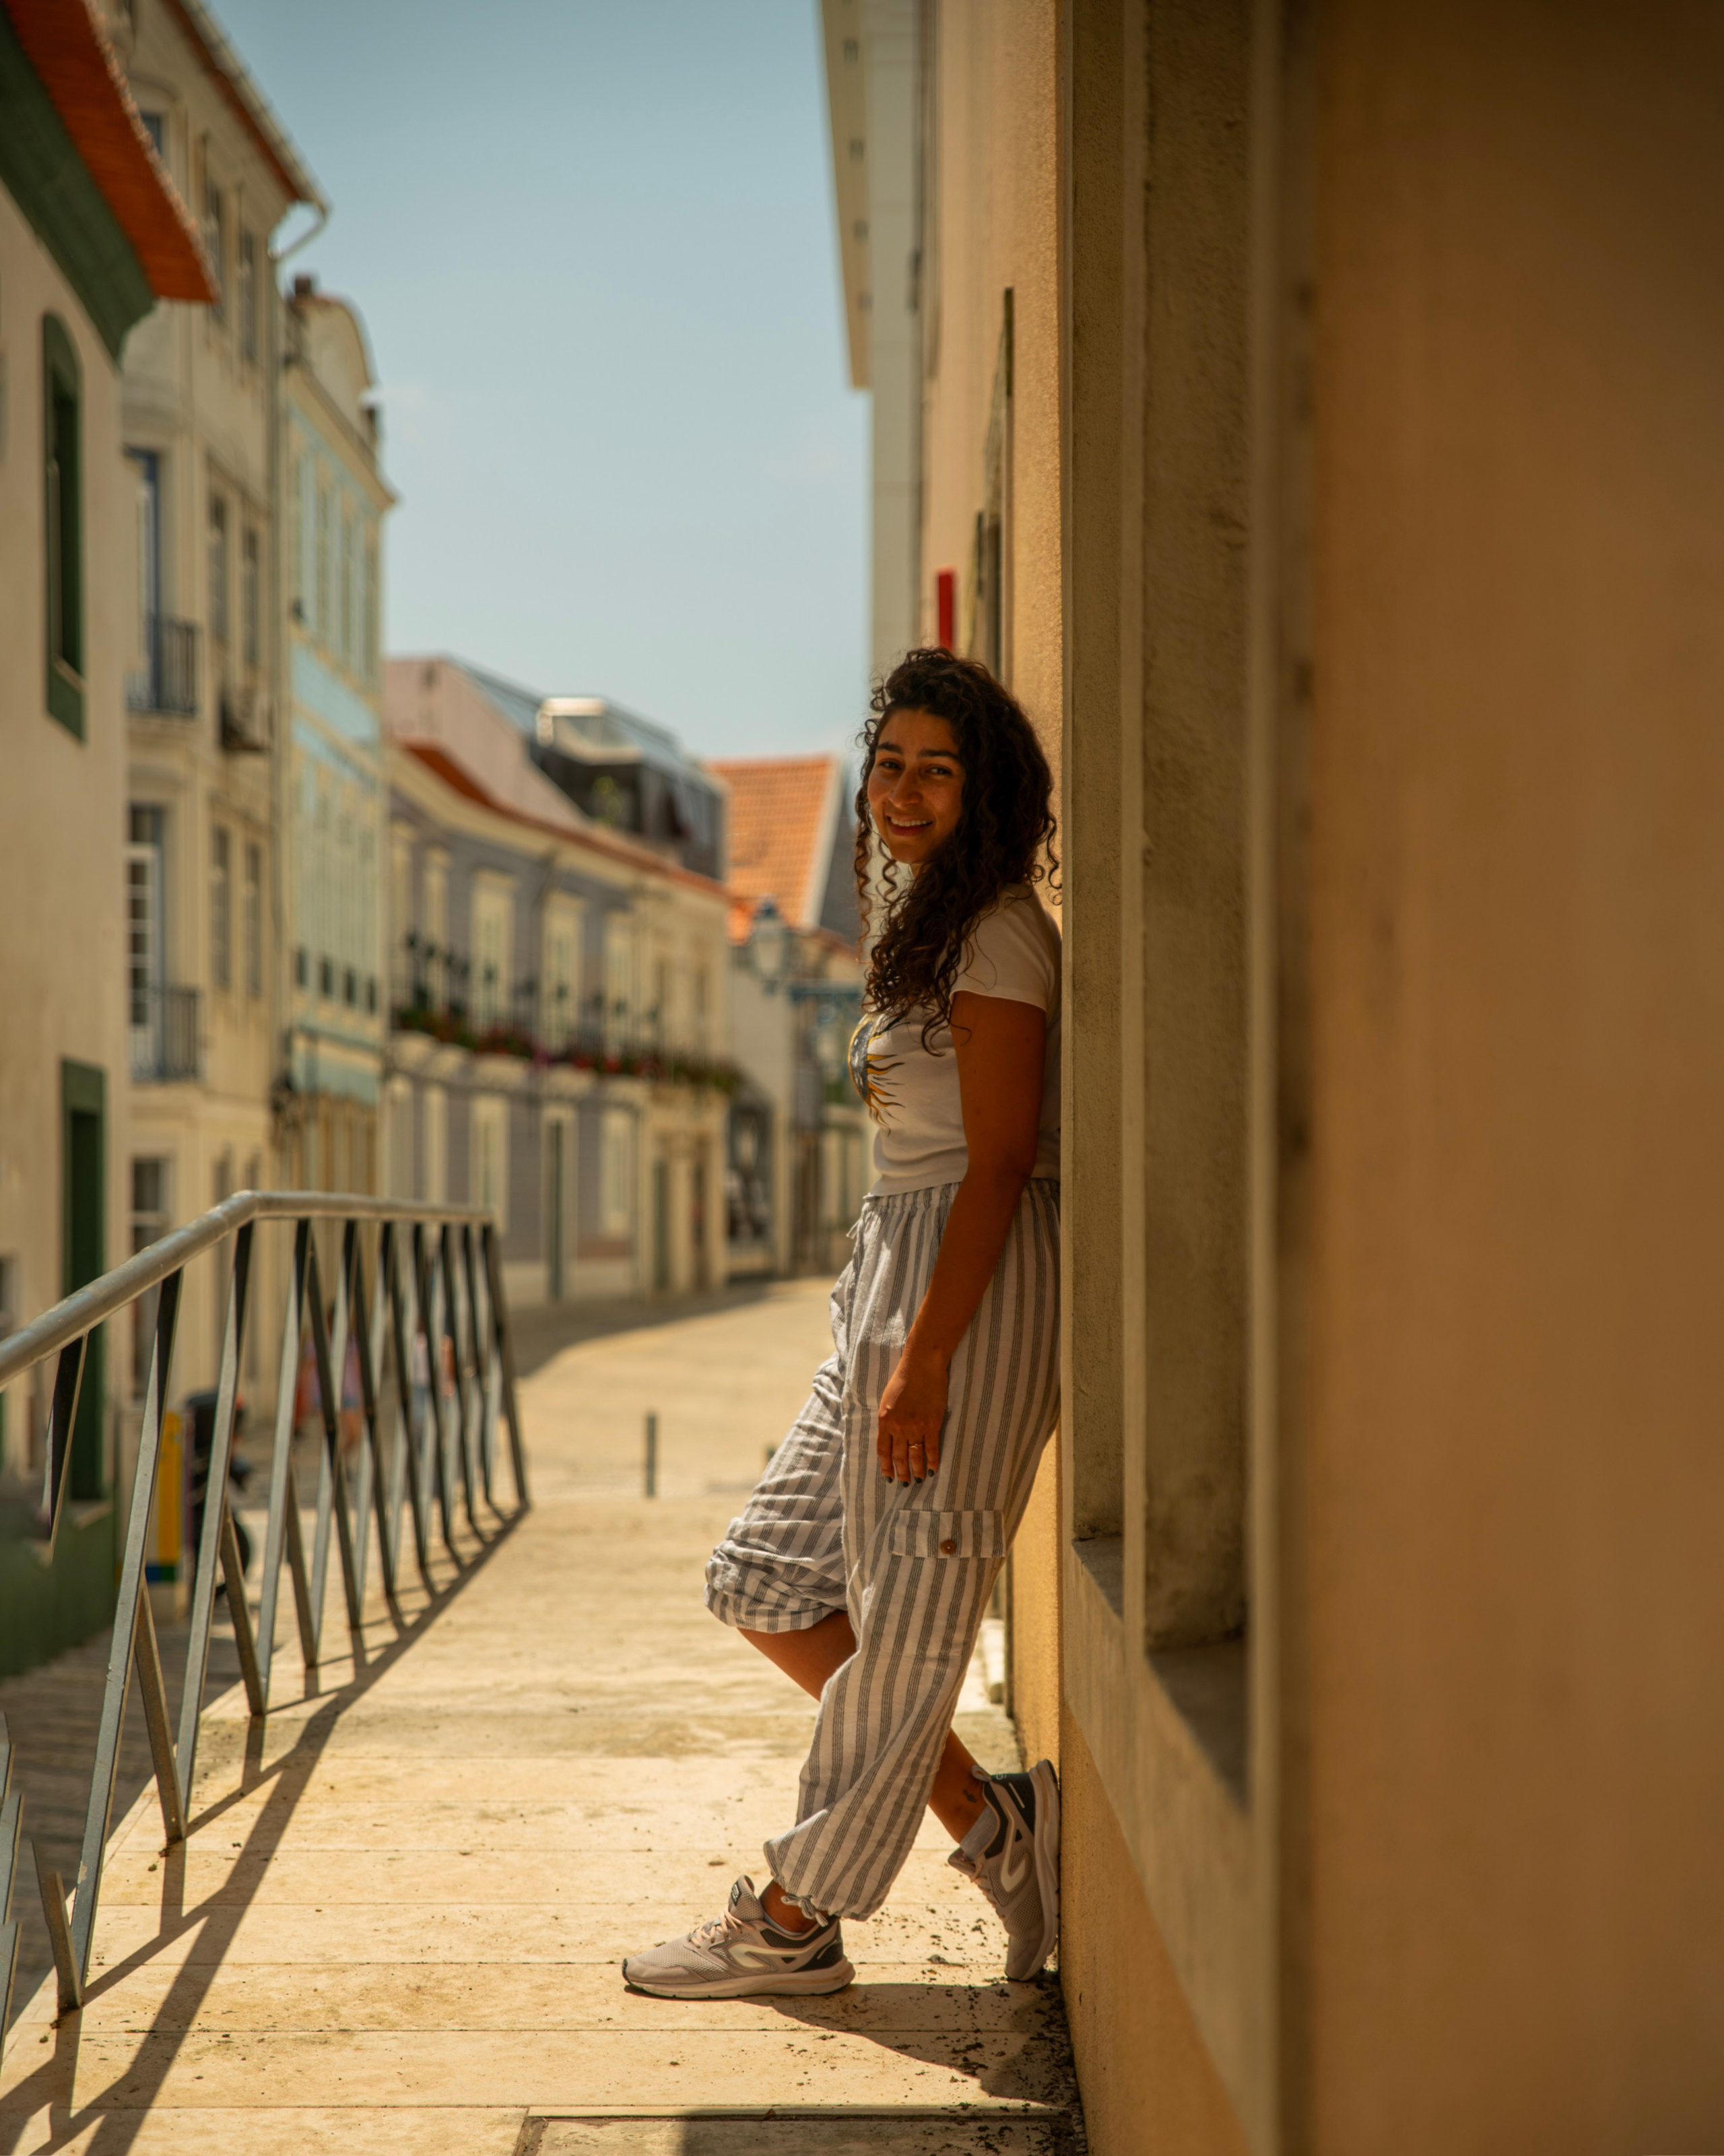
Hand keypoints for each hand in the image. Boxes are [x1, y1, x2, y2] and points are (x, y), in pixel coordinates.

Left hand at [877, 1343, 949, 1482]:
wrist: (921, 1365)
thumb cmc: (903, 1379)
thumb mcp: (887, 1399)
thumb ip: (887, 1419)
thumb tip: (889, 1435)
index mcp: (884, 1420)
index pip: (883, 1451)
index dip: (886, 1467)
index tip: (888, 1477)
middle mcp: (898, 1427)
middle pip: (899, 1457)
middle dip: (901, 1473)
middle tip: (904, 1484)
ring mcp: (916, 1426)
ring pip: (915, 1456)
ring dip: (916, 1471)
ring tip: (918, 1480)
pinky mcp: (932, 1424)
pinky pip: (932, 1448)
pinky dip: (932, 1461)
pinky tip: (932, 1470)